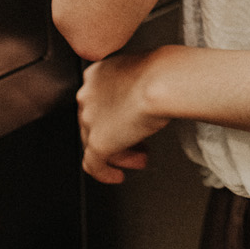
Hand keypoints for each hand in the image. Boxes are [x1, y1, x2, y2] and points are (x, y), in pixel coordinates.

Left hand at [76, 50, 170, 183]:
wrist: (162, 82)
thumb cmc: (162, 73)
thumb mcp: (143, 72)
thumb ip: (135, 85)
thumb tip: (145, 97)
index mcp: (95, 74)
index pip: (99, 100)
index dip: (116, 114)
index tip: (129, 119)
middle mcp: (87, 95)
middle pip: (96, 122)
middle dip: (119, 134)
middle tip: (138, 143)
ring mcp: (89, 119)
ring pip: (96, 142)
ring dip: (119, 153)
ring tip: (138, 158)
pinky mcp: (97, 141)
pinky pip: (93, 164)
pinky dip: (104, 173)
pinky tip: (117, 176)